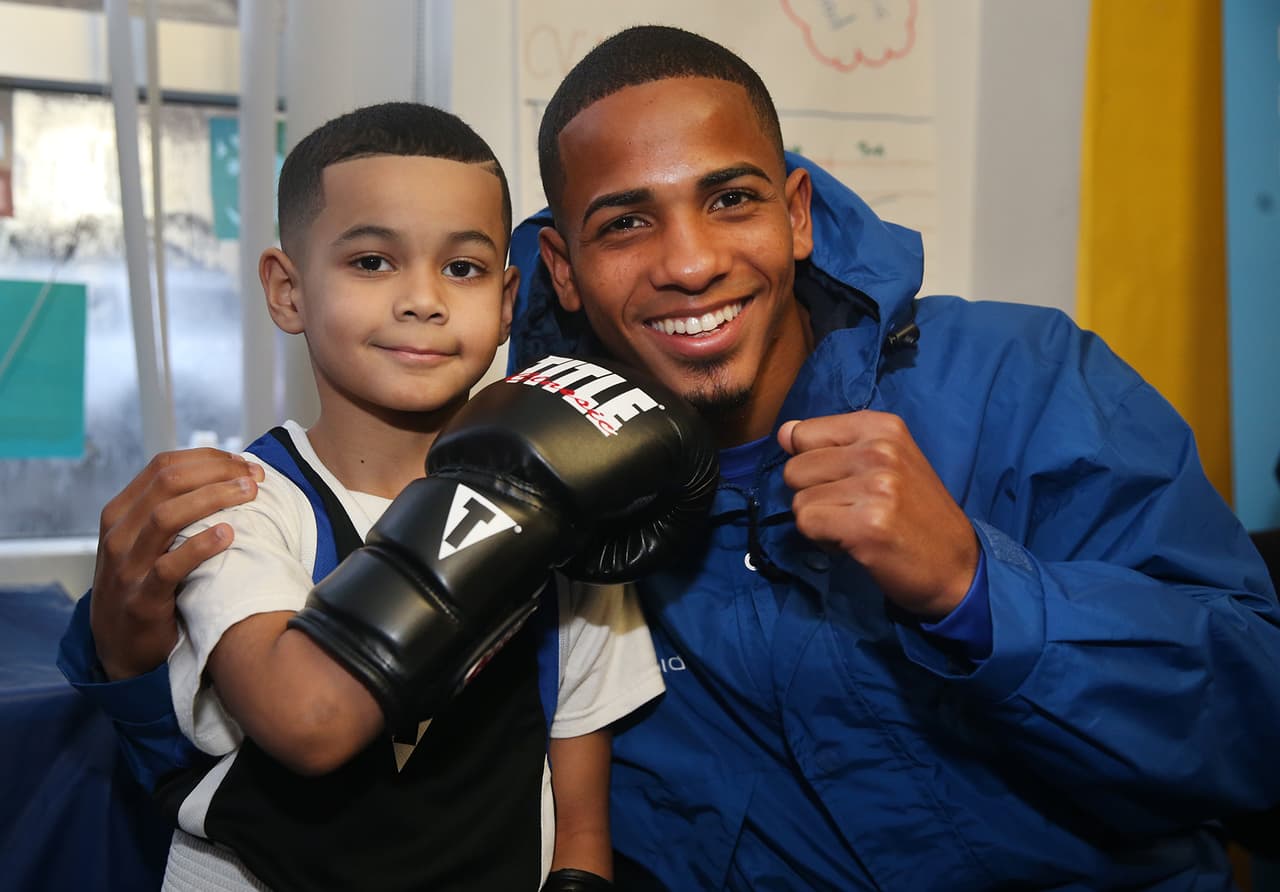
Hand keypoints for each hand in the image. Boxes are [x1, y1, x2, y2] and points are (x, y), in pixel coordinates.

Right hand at [91, 448, 263, 679]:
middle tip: (255, 476)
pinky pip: (169, 566)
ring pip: (166, 516)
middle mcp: (119, 534)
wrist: (120, 645)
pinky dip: (200, 546)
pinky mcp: (142, 599)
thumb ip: (172, 509)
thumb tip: (227, 475)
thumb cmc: (145, 583)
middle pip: (167, 483)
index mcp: (121, 512)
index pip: (163, 466)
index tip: (243, 462)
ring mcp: (127, 567)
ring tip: (250, 493)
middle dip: (216, 472)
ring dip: (213, 498)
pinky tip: (229, 535)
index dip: (207, 459)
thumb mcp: (146, 541)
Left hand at [779, 411, 977, 619]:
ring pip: (798, 500)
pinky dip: (822, 540)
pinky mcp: (866, 524)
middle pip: (795, 469)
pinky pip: (807, 524)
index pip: (802, 433)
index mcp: (883, 426)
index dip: (812, 464)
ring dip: (819, 520)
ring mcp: (875, 486)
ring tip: (855, 526)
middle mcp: (880, 449)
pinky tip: (854, 542)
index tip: (844, 481)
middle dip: (812, 495)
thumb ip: (833, 445)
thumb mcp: (885, 462)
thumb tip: (783, 433)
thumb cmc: (915, 513)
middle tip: (851, 510)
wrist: (957, 565)